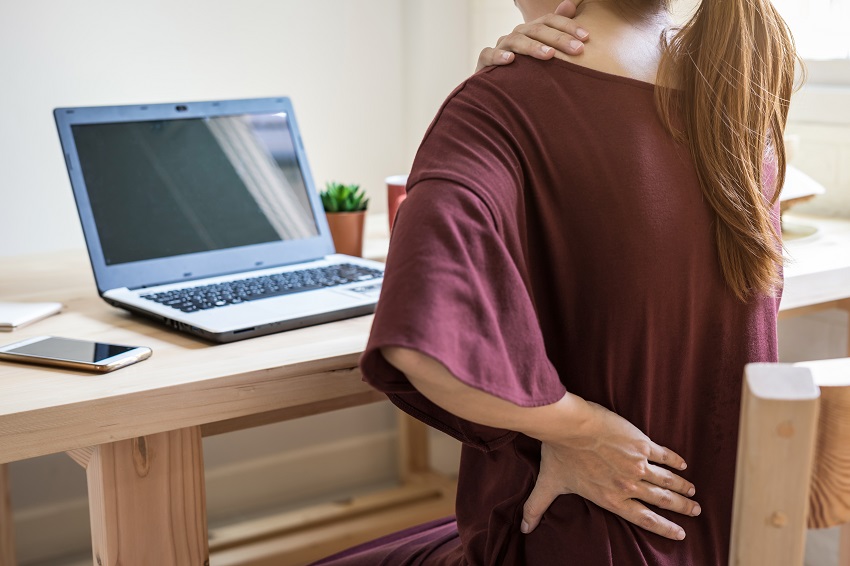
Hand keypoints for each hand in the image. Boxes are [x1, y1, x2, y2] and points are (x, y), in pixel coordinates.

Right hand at [475, 1, 588, 71]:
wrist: (496, 88)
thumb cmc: (525, 69)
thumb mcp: (542, 49)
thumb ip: (556, 29)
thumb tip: (570, 4)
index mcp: (531, 31)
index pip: (550, 21)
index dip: (569, 27)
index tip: (587, 38)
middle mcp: (516, 35)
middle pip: (537, 30)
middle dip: (559, 39)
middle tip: (578, 49)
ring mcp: (500, 47)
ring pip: (516, 41)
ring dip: (533, 47)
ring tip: (549, 55)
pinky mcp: (485, 61)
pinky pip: (488, 55)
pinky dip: (498, 56)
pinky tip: (510, 60)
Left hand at [522, 401, 699, 540]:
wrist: (569, 426)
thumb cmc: (559, 454)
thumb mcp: (548, 484)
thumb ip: (537, 508)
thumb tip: (523, 529)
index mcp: (612, 498)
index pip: (644, 518)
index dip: (664, 527)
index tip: (680, 533)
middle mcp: (629, 485)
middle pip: (662, 500)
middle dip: (681, 508)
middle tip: (695, 511)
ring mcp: (637, 464)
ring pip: (667, 480)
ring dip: (682, 487)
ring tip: (694, 492)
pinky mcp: (641, 443)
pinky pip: (664, 455)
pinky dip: (675, 461)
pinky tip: (683, 464)